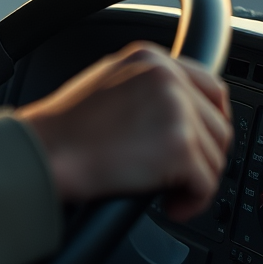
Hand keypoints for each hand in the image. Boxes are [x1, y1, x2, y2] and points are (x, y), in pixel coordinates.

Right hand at [16, 41, 231, 220]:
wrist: (43, 152)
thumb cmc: (62, 129)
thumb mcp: (106, 83)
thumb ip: (146, 87)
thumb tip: (179, 109)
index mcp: (149, 59)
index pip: (210, 86)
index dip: (211, 120)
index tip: (202, 140)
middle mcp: (166, 77)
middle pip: (218, 125)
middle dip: (204, 155)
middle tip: (180, 174)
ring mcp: (175, 110)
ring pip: (215, 156)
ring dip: (196, 181)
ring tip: (167, 190)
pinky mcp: (178, 146)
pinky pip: (207, 183)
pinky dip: (193, 201)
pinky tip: (171, 204)